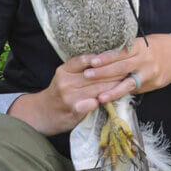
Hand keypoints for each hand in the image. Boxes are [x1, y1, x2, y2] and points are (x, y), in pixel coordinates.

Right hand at [8, 54, 126, 135]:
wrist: (42, 114)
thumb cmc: (58, 93)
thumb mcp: (64, 77)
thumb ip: (79, 69)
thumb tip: (103, 60)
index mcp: (64, 70)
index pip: (85, 60)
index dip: (102, 58)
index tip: (116, 56)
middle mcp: (66, 82)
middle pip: (95, 75)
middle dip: (113, 73)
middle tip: (128, 69)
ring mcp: (69, 96)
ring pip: (97, 89)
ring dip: (113, 86)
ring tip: (126, 81)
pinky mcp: (74, 109)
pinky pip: (93, 103)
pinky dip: (104, 100)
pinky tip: (114, 97)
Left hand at [82, 34, 170, 102]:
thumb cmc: (156, 47)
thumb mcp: (143, 43)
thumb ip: (126, 50)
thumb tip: (103, 57)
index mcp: (140, 46)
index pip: (121, 52)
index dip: (106, 57)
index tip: (92, 61)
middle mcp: (145, 60)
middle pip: (122, 67)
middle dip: (103, 73)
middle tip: (87, 75)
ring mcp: (149, 74)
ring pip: (129, 83)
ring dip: (113, 91)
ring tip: (99, 96)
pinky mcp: (152, 85)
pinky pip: (135, 90)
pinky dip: (122, 94)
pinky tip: (111, 98)